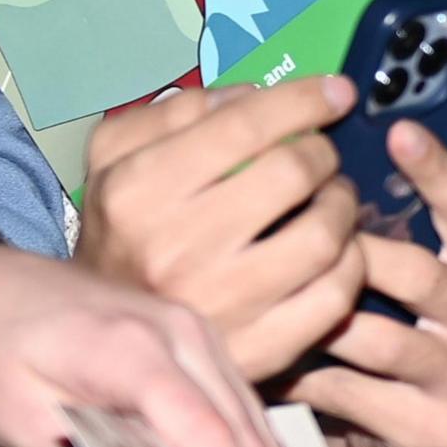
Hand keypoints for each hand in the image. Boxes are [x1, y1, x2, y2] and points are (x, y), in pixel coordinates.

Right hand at [79, 76, 367, 381]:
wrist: (97, 336)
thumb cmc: (121, 234)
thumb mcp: (116, 158)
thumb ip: (177, 112)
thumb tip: (253, 96)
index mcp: (138, 190)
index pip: (243, 127)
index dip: (303, 101)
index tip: (336, 93)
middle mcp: (175, 248)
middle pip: (291, 174)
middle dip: (322, 154)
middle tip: (322, 158)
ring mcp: (218, 307)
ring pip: (322, 237)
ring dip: (342, 208)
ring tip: (331, 202)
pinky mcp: (255, 353)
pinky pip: (333, 300)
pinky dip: (349, 267)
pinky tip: (335, 255)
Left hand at [286, 122, 446, 446]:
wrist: (391, 433)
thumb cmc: (386, 321)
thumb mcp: (399, 257)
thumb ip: (404, 201)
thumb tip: (395, 116)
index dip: (436, 166)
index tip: (398, 129)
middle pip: (423, 275)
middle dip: (359, 258)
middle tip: (305, 242)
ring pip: (384, 339)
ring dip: (323, 323)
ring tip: (274, 307)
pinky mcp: (438, 431)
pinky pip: (357, 395)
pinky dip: (311, 378)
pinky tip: (278, 363)